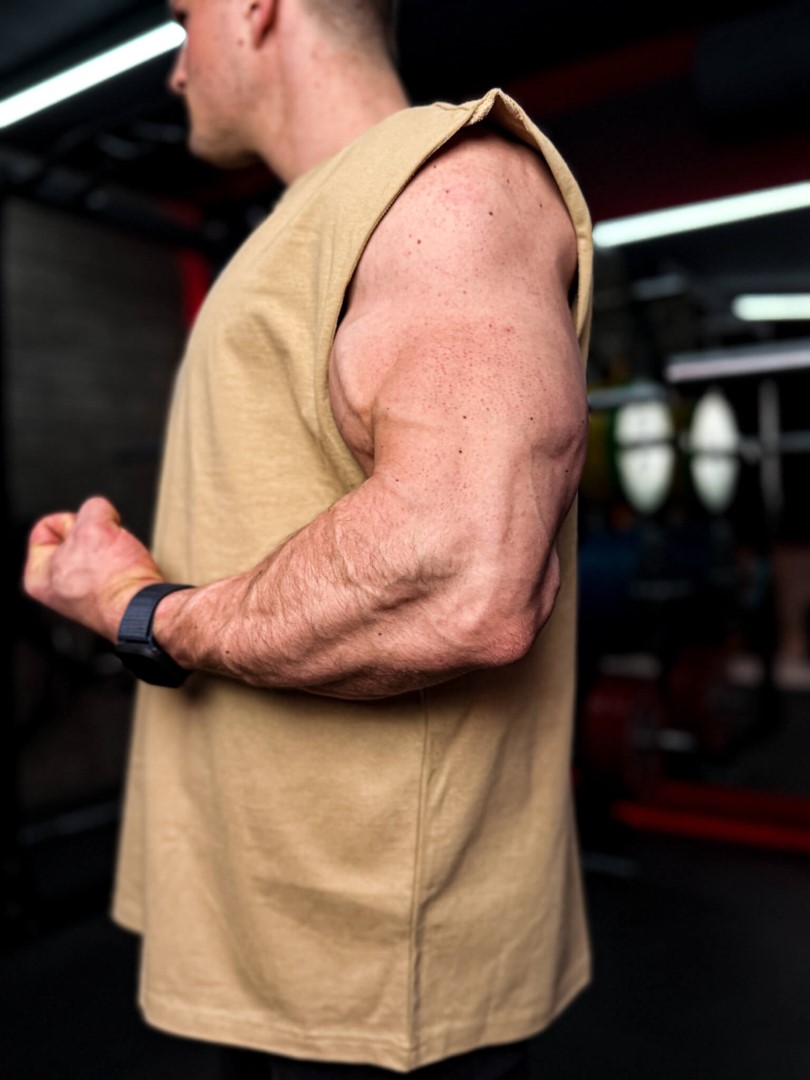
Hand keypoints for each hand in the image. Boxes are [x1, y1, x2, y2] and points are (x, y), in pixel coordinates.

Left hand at [23, 496, 163, 640]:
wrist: (146, 609)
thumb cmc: (113, 579)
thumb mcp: (94, 525)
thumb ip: (93, 508)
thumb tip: (101, 512)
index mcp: (39, 577)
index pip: (47, 527)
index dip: (73, 519)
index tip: (89, 529)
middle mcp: (58, 590)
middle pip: (75, 537)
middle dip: (96, 534)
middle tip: (107, 545)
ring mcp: (83, 597)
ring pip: (98, 550)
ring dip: (113, 546)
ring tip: (121, 558)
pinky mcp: (109, 599)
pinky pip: (116, 566)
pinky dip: (126, 562)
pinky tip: (130, 568)